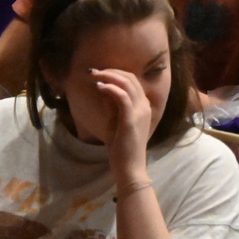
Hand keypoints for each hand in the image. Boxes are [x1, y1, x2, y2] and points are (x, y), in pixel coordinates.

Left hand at [91, 67, 152, 181]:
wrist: (129, 167)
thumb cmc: (121, 147)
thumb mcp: (115, 121)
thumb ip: (111, 104)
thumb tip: (103, 87)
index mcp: (143, 105)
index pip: (132, 80)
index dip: (115, 72)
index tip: (99, 72)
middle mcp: (145, 105)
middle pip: (130, 78)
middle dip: (111, 71)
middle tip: (94, 71)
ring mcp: (140, 112)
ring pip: (127, 83)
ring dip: (109, 76)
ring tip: (95, 75)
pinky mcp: (131, 119)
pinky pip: (122, 97)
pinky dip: (111, 88)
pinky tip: (99, 86)